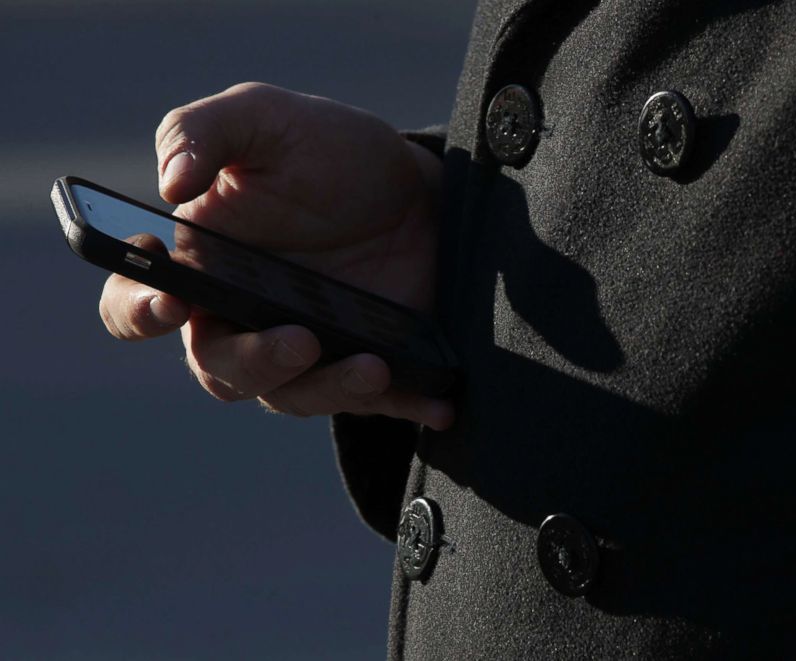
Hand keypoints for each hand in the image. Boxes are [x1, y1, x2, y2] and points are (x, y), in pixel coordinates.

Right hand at [98, 82, 452, 429]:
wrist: (417, 187)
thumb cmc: (329, 152)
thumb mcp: (264, 117)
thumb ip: (201, 130)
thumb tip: (170, 182)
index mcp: (201, 265)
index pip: (137, 305)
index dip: (138, 312)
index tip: (171, 302)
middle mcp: (242, 318)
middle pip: (221, 368)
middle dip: (254, 363)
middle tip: (299, 339)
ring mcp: (305, 349)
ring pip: (294, 394)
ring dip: (330, 387)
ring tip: (373, 365)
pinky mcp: (362, 364)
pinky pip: (375, 402)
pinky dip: (404, 405)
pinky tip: (438, 406)